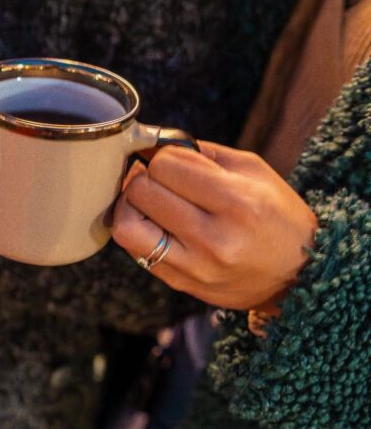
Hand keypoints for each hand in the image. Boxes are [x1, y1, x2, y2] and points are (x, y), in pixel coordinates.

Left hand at [112, 142, 316, 311]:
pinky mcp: (181, 283)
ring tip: (147, 201)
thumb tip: (155, 144)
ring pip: (126, 226)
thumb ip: (202, 154)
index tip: (172, 160)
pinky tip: (153, 223)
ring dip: (130, 206)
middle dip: (145, 177)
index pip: (165, 166)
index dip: (162, 156)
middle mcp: (214, 238)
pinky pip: (134, 251)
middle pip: (142, 192)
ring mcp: (195, 266)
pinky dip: (136, 230)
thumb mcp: (254, 172)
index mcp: (237, 202)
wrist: (302, 276)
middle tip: (159, 179)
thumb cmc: (277, 215)